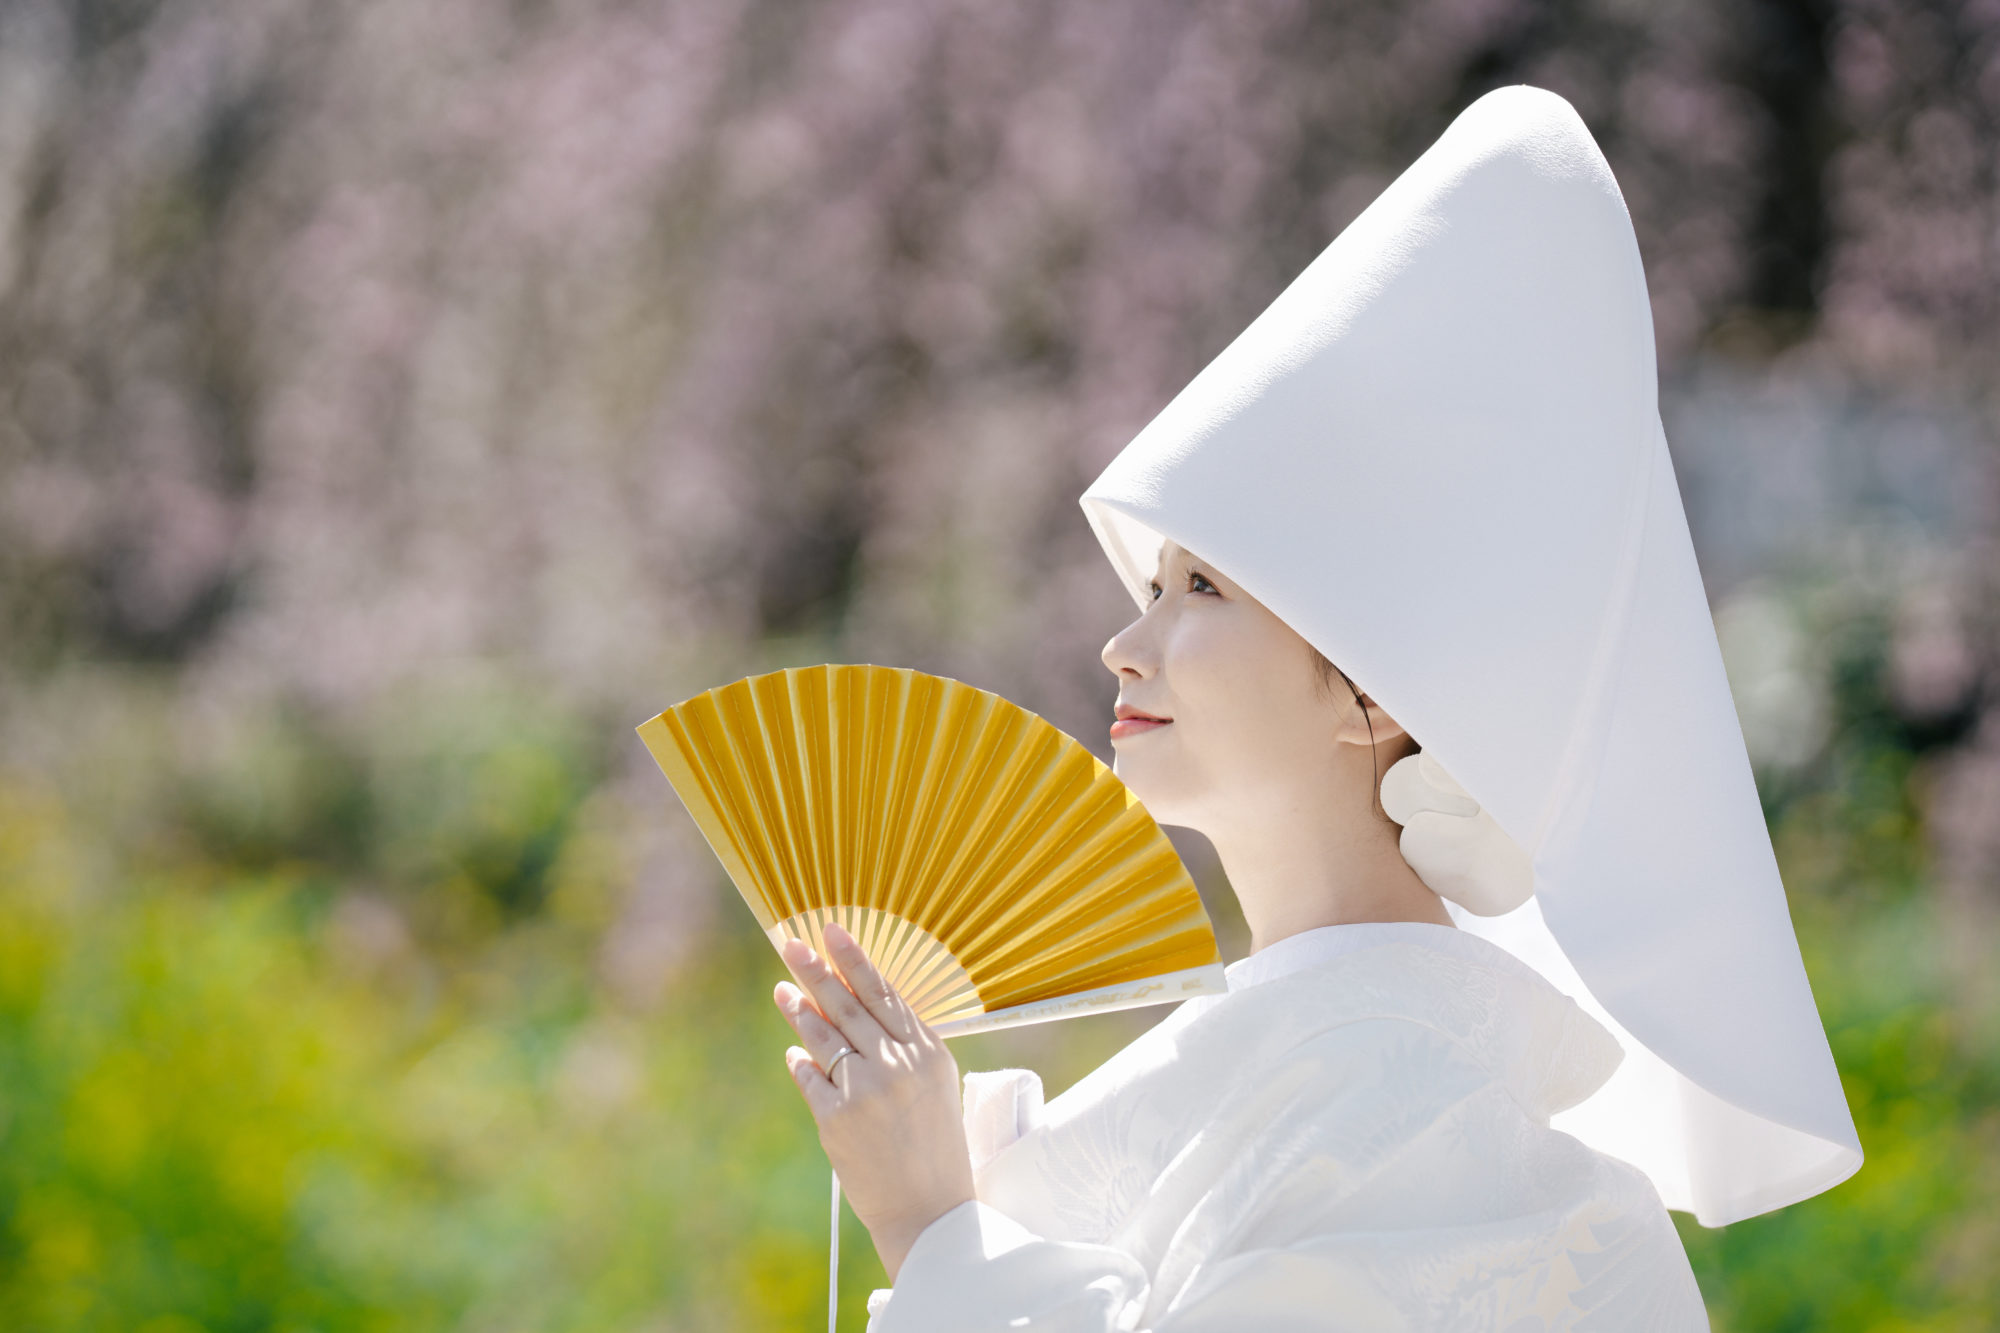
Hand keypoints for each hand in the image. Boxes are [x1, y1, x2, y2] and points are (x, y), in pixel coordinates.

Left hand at [773, 922, 975, 1281]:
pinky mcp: (836, 1118)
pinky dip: (800, 1062)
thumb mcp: (936, 1083)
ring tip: (783, 989)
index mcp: (928, 1050)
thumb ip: (904, 1044)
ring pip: (824, 1034)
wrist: (930, 1210)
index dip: (855, 958)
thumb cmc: (936, 1144)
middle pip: (848, 1003)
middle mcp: (897, 1063)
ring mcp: (865, 1089)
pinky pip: (810, 1076)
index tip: (832, 931)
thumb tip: (858, 1005)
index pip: (884, 992)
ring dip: (800, 1008)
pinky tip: (794, 1052)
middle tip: (791, 944)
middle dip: (816, 970)